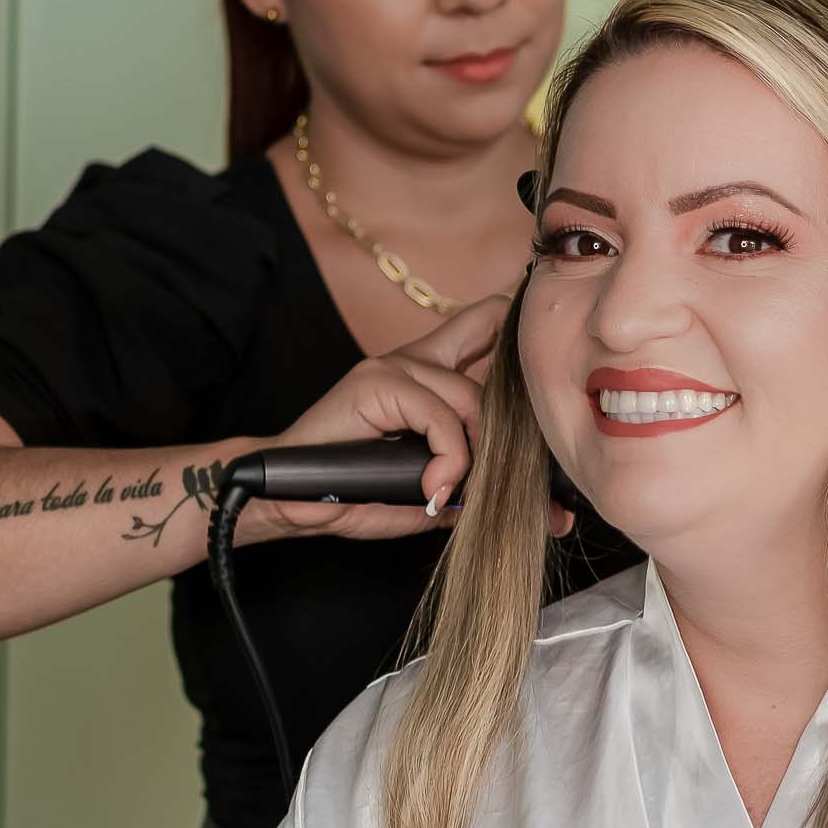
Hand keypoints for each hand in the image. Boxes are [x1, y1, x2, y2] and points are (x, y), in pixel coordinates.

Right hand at [237, 297, 572, 544]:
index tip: (543, 350)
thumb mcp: (423, 489)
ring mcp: (393, 366)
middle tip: (532, 495)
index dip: (515, 328)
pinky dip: (448, 459)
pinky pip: (440, 417)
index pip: (482, 328)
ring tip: (453, 495)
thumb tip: (515, 496)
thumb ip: (463, 480)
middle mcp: (413, 360)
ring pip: (470, 401)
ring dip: (475, 458)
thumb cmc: (346, 493)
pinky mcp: (377, 381)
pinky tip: (435, 488)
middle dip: (518, 436)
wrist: (284, 499)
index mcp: (427, 376)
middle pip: (494, 376)